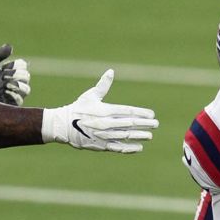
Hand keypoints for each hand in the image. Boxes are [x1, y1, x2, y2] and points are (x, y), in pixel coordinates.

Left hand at [0, 44, 30, 105]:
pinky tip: (4, 92)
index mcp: (10, 71)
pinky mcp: (11, 104)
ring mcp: (14, 93)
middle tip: (3, 76)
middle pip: (26, 76)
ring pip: (26, 89)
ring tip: (5, 85)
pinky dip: (14, 95)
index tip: (4, 67)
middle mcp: (14, 82)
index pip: (22, 65)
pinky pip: (20, 100)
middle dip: (16, 75)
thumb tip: (10, 46)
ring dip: (18, 85)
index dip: (16, 65)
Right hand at [41, 70, 157, 152]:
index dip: (141, 113)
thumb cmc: (78, 109)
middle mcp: (106, 123)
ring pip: (126, 136)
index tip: (152, 114)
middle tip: (156, 124)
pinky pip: (118, 148)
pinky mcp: (101, 145)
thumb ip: (103, 85)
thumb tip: (111, 71)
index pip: (128, 111)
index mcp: (105, 110)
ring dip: (139, 136)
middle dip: (145, 124)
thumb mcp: (90, 95)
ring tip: (150, 135)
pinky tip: (139, 147)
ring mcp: (104, 135)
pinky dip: (129, 148)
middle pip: (130, 124)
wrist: (63, 126)